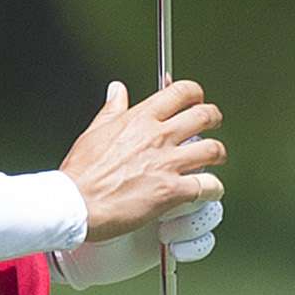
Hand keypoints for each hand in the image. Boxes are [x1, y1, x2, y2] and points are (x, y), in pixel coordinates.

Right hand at [64, 78, 222, 242]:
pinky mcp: (171, 190)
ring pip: (213, 149)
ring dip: (218, 154)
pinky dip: (213, 189)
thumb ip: (112, 109)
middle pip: (204, 116)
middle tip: (213, 124)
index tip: (196, 99)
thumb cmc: (82, 173)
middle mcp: (158, 136)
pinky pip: (207, 185)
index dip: (194, 93)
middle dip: (214, 118)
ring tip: (216, 158)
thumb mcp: (94, 131)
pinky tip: (210, 190)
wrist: (76, 203)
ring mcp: (167, 163)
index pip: (179, 92)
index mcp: (139, 119)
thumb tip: (117, 90)